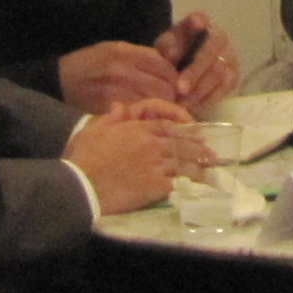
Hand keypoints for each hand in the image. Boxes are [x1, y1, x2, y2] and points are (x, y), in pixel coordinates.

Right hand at [57, 40, 184, 110]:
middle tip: (168, 101)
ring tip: (156, 110)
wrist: (58, 82)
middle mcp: (124, 71)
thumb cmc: (88, 64)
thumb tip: (170, 66)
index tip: (173, 85)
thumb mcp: (114, 49)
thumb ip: (141, 56)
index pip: (166, 67)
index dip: (174, 78)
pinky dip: (143, 118)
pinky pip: (137, 116)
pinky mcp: (110, 110)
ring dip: (159, 108)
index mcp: (126, 53)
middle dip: (170, 95)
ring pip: (154, 104)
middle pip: (165, 87)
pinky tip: (141, 118)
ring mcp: (117, 92)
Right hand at [63, 103, 198, 211]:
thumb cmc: (84, 157)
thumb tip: (119, 106)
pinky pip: (177, 182)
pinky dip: (189, 183)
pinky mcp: (155, 186)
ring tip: (210, 169)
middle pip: (181, 143)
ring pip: (183, 162)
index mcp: (138, 129)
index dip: (184, 130)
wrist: (82, 184)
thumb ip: (110, 118)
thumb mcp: (94, 129)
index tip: (196, 134)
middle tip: (210, 153)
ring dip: (199, 166)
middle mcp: (151, 144)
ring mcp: (155, 164)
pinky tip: (197, 185)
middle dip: (197, 148)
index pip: (167, 126)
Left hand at [159, 13, 242, 109]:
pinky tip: (193, 105)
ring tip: (183, 102)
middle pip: (211, 52)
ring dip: (200, 90)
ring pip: (219, 73)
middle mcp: (219, 36)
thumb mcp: (164, 48)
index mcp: (200, 22)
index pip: (199, 19)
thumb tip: (172, 56)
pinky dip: (207, 99)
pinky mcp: (234, 76)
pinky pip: (224, 88)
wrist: (184, 71)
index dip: (197, 23)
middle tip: (179, 90)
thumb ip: (167, 48)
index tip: (195, 26)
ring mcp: (230, 56)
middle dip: (195, 73)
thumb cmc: (172, 55)